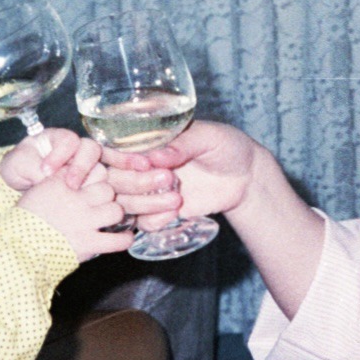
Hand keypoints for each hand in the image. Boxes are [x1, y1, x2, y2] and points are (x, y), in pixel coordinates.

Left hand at [0, 127, 98, 191]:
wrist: (22, 184)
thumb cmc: (19, 168)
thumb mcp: (17, 164)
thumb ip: (32, 168)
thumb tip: (48, 179)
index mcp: (57, 138)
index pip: (68, 140)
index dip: (60, 155)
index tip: (46, 171)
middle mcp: (76, 148)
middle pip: (91, 149)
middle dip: (81, 167)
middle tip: (71, 185)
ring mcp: (85, 165)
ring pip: (100, 166)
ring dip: (94, 180)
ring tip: (82, 194)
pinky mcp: (89, 182)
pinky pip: (103, 181)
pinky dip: (104, 185)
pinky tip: (101, 190)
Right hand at [15, 167, 135, 261]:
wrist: (18, 247)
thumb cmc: (26, 219)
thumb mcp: (39, 191)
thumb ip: (59, 181)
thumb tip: (75, 173)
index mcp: (62, 183)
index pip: (92, 171)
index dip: (94, 179)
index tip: (90, 187)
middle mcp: (77, 199)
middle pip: (107, 189)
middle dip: (105, 197)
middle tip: (100, 205)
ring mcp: (85, 221)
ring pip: (116, 210)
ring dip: (114, 215)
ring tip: (109, 220)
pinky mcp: (89, 243)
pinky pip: (118, 240)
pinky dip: (124, 239)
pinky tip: (123, 237)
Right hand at [104, 120, 260, 231]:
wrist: (246, 177)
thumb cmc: (226, 146)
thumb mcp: (209, 136)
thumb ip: (184, 143)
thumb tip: (157, 155)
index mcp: (147, 140)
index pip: (116, 149)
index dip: (122, 158)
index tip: (144, 163)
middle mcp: (141, 165)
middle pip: (114, 179)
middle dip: (136, 183)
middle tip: (168, 179)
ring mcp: (148, 189)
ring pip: (125, 202)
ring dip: (145, 204)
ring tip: (176, 199)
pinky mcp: (159, 211)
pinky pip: (142, 222)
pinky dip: (153, 221)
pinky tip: (174, 214)